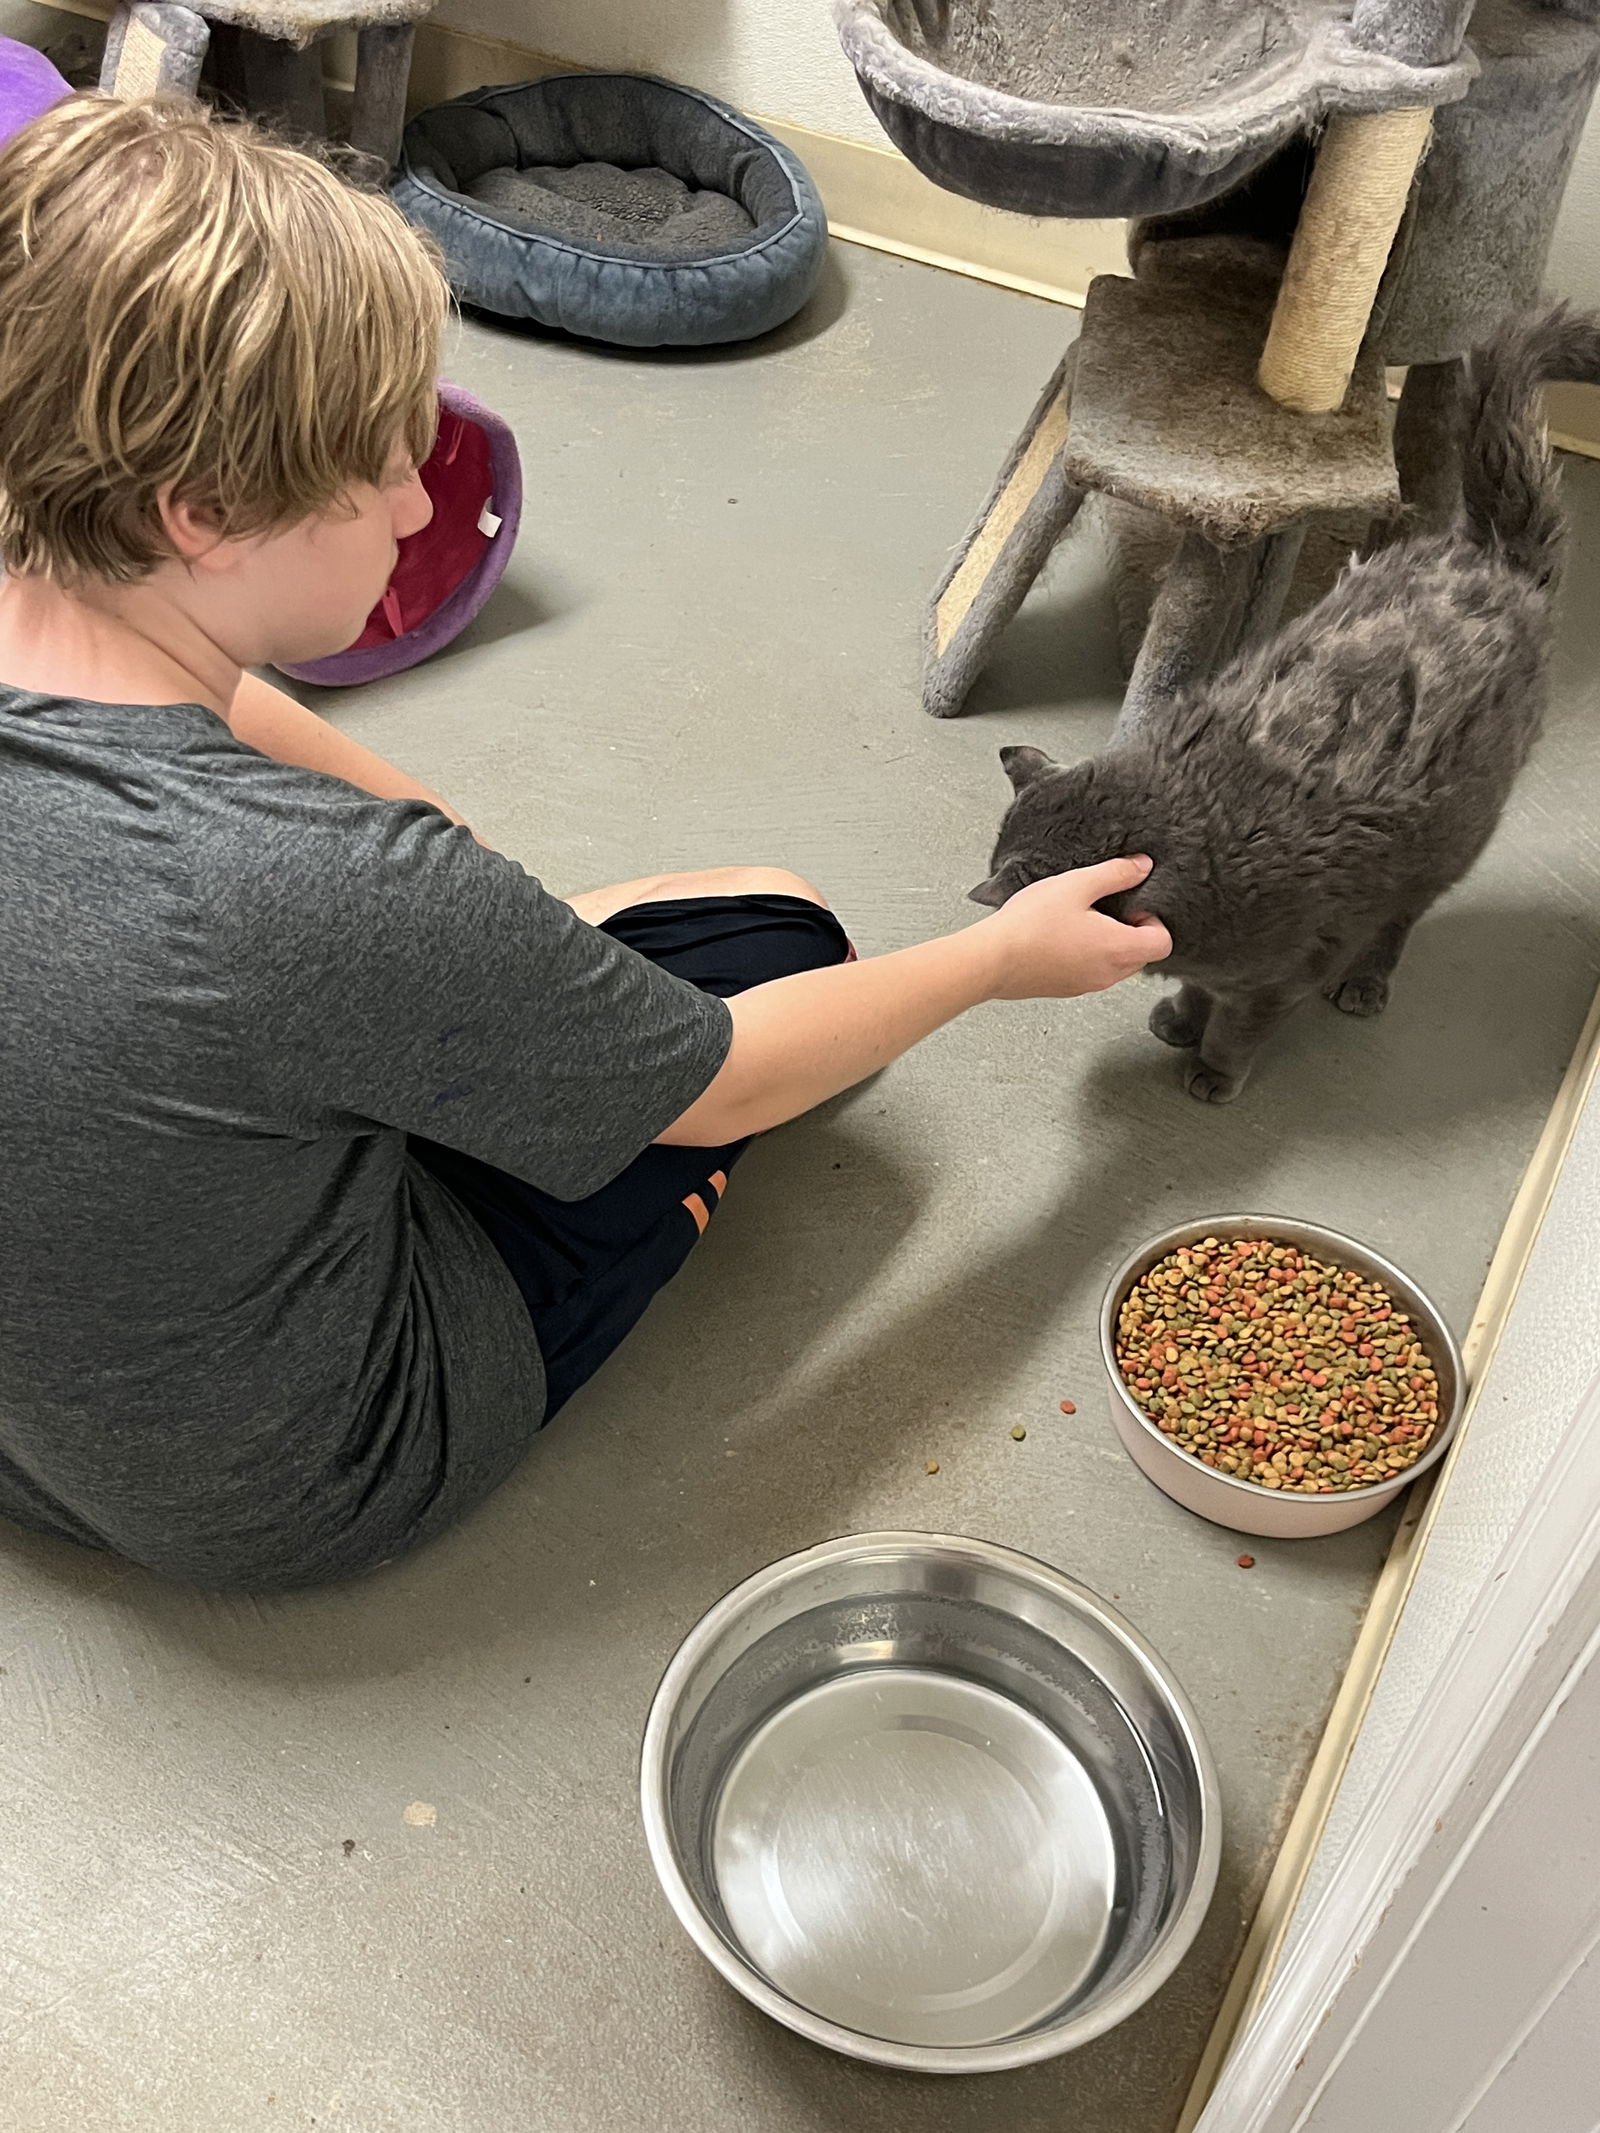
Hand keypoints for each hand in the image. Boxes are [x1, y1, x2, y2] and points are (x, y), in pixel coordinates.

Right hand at [977, 856, 1171, 1000]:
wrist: (992, 959)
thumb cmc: (1031, 924)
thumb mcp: (1076, 885)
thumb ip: (1115, 874)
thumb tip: (1142, 867)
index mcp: (1118, 949)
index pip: (1163, 943)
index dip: (1153, 920)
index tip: (1130, 905)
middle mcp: (1108, 974)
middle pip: (1142, 956)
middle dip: (1132, 932)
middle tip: (1104, 909)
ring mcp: (1087, 986)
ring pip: (1116, 966)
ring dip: (1109, 945)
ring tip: (1079, 920)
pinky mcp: (1066, 990)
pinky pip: (1091, 973)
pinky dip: (1088, 957)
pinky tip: (1060, 936)